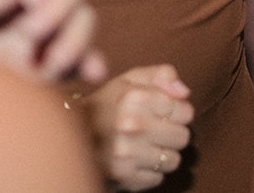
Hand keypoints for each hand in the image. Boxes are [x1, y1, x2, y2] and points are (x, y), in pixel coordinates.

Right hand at [79, 65, 193, 190]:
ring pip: (173, 161)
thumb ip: (163, 75)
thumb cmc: (108, 104)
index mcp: (134, 97)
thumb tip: (184, 93)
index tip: (165, 113)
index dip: (178, 112)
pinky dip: (150, 172)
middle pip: (183, 137)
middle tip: (155, 131)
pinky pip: (158, 179)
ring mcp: (126, 154)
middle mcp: (130, 125)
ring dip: (163, 154)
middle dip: (173, 133)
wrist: (69, 135)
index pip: (185, 111)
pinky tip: (137, 160)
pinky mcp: (123, 177)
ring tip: (146, 146)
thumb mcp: (131, 79)